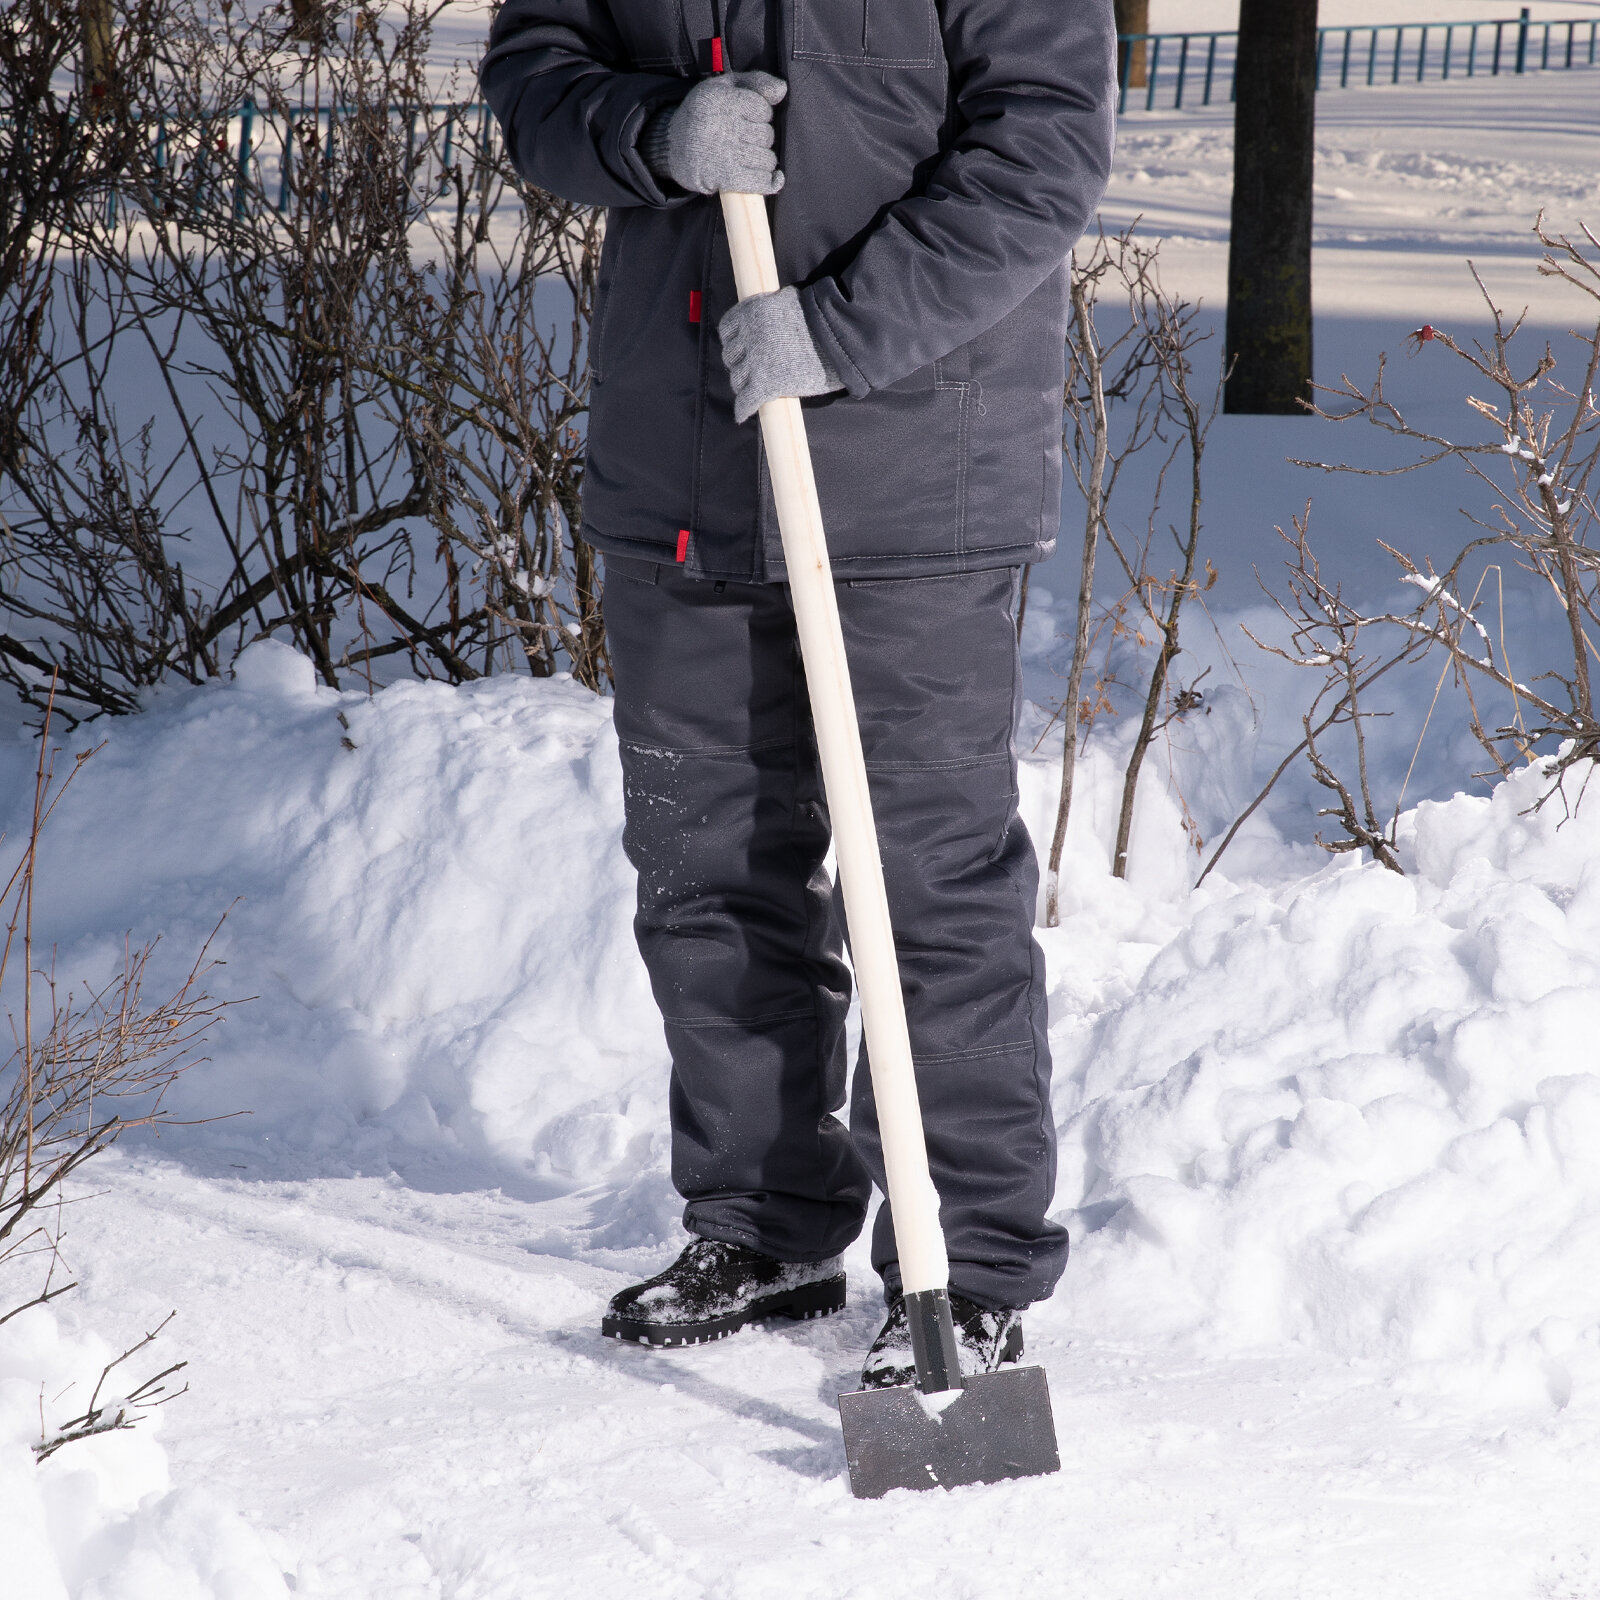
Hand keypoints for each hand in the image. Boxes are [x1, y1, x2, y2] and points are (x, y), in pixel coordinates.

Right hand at [641, 71, 786, 196]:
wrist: (672, 145)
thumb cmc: (704, 113)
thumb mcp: (724, 87)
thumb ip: (755, 82)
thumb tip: (782, 89)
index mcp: (721, 100)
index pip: (762, 109)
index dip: (762, 114)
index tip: (751, 118)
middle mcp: (723, 126)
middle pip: (766, 135)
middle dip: (762, 138)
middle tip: (748, 138)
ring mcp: (724, 153)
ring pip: (766, 159)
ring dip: (764, 160)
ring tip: (752, 156)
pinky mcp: (724, 177)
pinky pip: (759, 181)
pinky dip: (769, 182)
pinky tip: (774, 179)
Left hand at [718, 286, 842, 423]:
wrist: (839, 333)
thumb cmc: (823, 318)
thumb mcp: (791, 305)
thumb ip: (774, 312)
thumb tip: (773, 317)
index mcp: (753, 312)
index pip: (727, 330)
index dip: (733, 342)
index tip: (740, 348)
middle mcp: (749, 336)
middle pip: (731, 356)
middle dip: (739, 364)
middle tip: (750, 372)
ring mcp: (755, 362)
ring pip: (737, 380)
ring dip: (743, 386)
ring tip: (752, 390)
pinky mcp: (765, 384)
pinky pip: (746, 401)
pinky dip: (743, 408)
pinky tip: (744, 412)